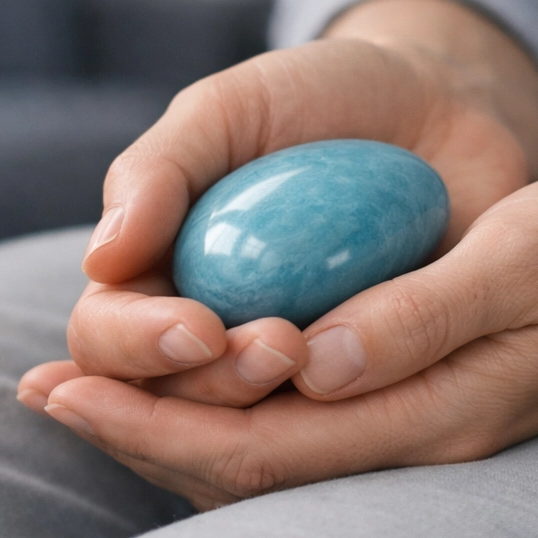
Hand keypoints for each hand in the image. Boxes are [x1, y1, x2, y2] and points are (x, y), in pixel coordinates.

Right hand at [19, 0, 537, 411]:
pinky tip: (364, 410)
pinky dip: (337, 432)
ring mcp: (284, 365)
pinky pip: (334, 431)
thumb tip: (103, 261)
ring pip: (242, 440)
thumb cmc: (320, 97)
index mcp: (157, 274)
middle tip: (279, 346)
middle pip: (167, 407)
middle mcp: (209, 332)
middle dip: (210, 391)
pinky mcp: (359, 382)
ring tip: (310, 360)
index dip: (136, 348)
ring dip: (264, 423)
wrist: (433, 106)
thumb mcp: (234, 108)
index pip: (106, 339)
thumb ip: (161, 170)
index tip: (199, 327)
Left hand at [20, 150, 537, 510]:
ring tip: (91, 383)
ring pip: (276, 447)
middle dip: (142, 430)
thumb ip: (423, 315)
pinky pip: (310, 419)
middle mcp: (426, 434)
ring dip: (176, 419)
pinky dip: (234, 400)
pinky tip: (197, 368)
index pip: (272, 441)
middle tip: (44, 385)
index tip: (67, 382)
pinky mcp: (430, 393)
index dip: (158, 421)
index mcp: (444, 410)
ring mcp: (429, 421)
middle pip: (255, 461)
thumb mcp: (527, 257)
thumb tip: (313, 360)